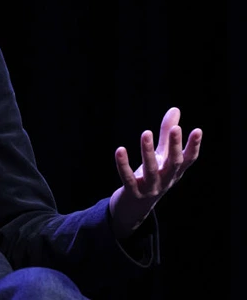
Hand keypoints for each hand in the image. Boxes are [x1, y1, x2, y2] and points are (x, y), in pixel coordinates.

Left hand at [108, 106, 202, 237]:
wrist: (134, 208)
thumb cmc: (151, 176)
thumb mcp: (161, 156)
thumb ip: (167, 134)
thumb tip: (175, 108)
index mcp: (174, 171)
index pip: (188, 159)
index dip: (194, 146)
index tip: (198, 130)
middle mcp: (166, 180)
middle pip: (173, 164)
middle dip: (175, 146)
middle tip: (176, 129)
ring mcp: (150, 188)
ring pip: (151, 170)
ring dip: (148, 152)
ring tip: (146, 132)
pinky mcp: (133, 193)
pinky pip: (128, 178)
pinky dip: (123, 165)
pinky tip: (120, 150)